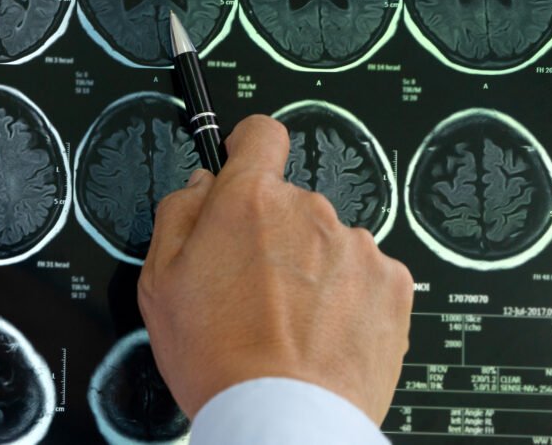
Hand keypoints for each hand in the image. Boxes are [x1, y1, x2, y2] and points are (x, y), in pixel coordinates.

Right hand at [138, 116, 413, 423]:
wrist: (282, 419)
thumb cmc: (217, 358)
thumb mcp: (158, 282)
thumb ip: (177, 213)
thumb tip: (201, 185)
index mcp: (248, 202)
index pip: (261, 135)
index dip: (249, 150)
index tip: (246, 167)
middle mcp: (308, 212)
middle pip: (290, 202)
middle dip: (272, 233)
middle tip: (251, 287)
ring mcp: (356, 248)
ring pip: (328, 241)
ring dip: (312, 268)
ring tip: (288, 321)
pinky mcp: (392, 285)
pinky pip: (365, 275)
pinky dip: (347, 297)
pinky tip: (321, 333)